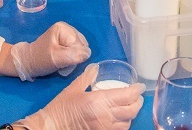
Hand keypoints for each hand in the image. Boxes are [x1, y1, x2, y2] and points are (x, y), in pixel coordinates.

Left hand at [9, 22, 90, 81]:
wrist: (28, 62)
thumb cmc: (41, 60)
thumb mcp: (57, 59)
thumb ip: (73, 55)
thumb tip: (87, 54)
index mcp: (63, 28)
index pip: (79, 44)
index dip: (74, 56)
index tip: (62, 62)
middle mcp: (67, 27)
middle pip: (81, 44)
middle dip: (74, 55)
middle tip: (62, 62)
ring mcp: (67, 33)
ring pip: (80, 47)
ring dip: (73, 56)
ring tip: (62, 61)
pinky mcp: (66, 39)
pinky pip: (77, 49)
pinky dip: (72, 56)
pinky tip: (63, 58)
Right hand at [19, 64, 143, 129]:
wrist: (52, 127)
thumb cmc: (61, 107)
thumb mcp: (73, 88)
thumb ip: (88, 77)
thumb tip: (96, 67)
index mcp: (99, 101)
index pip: (127, 96)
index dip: (137, 91)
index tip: (140, 86)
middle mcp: (105, 116)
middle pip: (132, 110)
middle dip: (138, 102)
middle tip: (137, 95)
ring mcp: (105, 128)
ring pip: (128, 122)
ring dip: (132, 113)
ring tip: (130, 106)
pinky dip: (124, 123)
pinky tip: (121, 118)